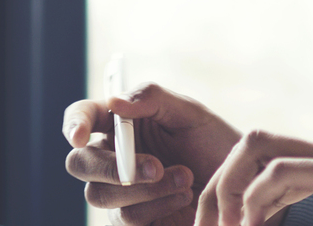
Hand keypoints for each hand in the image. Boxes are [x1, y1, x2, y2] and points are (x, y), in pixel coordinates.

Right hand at [64, 83, 242, 225]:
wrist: (238, 184)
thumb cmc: (212, 142)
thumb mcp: (189, 112)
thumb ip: (152, 98)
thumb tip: (114, 101)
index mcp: (119, 123)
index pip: (81, 117)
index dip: (73, 123)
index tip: (80, 134)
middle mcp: (112, 157)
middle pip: (79, 164)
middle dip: (109, 168)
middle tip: (153, 167)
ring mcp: (119, 191)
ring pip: (102, 195)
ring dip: (147, 188)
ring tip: (185, 178)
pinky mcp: (134, 219)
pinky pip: (127, 218)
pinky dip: (157, 206)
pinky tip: (184, 196)